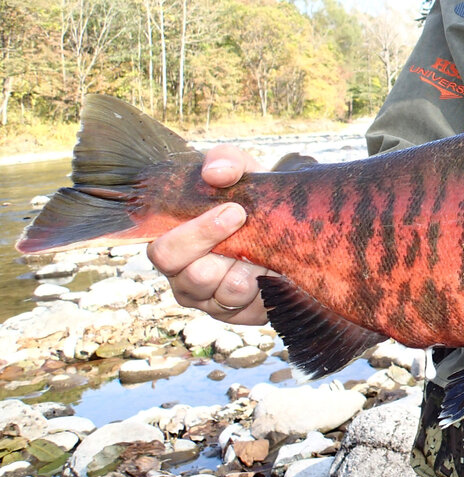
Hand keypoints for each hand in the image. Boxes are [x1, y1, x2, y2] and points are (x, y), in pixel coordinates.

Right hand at [146, 146, 269, 325]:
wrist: (287, 225)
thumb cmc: (250, 198)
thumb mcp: (241, 172)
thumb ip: (225, 162)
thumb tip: (214, 173)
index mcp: (172, 244)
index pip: (163, 250)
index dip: (195, 234)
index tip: (234, 210)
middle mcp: (184, 276)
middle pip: (190, 276)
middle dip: (223, 250)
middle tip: (250, 224)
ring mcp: (210, 299)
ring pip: (224, 293)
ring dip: (249, 269)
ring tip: (263, 251)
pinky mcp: (237, 314)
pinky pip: (250, 308)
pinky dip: (266, 287)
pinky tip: (273, 270)